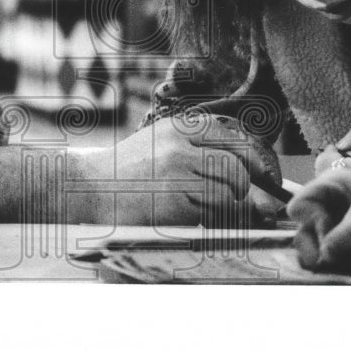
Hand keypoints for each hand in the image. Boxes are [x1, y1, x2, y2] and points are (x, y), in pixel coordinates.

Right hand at [76, 114, 272, 225]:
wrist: (86, 189)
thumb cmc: (125, 172)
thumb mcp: (158, 144)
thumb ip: (196, 149)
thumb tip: (245, 172)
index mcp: (177, 127)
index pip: (229, 138)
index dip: (252, 159)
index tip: (264, 176)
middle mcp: (179, 146)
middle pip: (234, 167)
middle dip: (245, 189)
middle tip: (248, 202)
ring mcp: (176, 173)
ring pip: (226, 192)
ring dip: (232, 208)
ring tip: (219, 214)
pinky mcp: (172, 201)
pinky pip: (210, 213)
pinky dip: (214, 221)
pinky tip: (200, 222)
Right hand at [287, 168, 350, 271]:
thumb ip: (349, 233)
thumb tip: (324, 254)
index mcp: (333, 183)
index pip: (300, 204)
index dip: (309, 221)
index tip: (327, 233)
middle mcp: (330, 200)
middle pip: (303, 225)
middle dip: (312, 242)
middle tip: (327, 258)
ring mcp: (336, 217)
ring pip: (312, 238)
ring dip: (321, 252)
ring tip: (337, 260)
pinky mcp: (344, 233)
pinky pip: (327, 246)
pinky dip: (331, 256)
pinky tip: (345, 259)